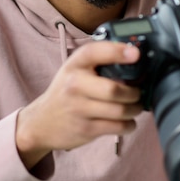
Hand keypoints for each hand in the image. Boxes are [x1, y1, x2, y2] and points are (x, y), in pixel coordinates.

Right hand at [15, 42, 142, 169]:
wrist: (42, 122)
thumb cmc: (67, 92)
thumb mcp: (75, 70)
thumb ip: (99, 62)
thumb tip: (135, 58)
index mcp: (74, 65)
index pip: (94, 52)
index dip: (116, 51)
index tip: (135, 54)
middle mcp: (74, 85)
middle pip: (113, 89)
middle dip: (134, 93)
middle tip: (138, 93)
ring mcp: (79, 108)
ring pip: (120, 110)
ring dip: (135, 109)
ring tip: (135, 107)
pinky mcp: (85, 129)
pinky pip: (117, 127)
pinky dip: (129, 125)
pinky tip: (127, 121)